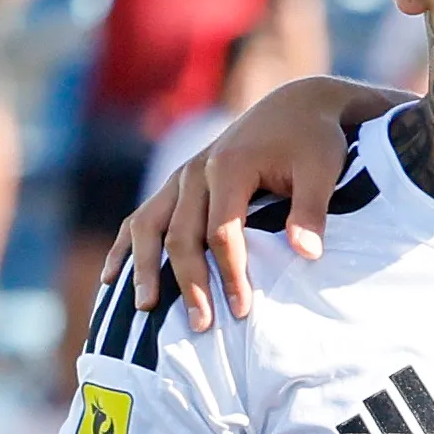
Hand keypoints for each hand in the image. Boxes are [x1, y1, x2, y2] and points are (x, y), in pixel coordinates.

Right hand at [119, 75, 380, 325]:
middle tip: (203, 326)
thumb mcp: (321, 169)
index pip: (222, 231)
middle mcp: (194, 171)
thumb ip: (311, 210)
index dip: (230, 272)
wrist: (294, 107)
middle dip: (189, 282)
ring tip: (144, 309)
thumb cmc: (313, 141)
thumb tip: (306, 254)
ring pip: (148, 225)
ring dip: (143, 267)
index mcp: (227, 167)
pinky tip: (112, 279)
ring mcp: (180, 178)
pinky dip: (124, 247)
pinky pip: (141, 217)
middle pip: (181, 234)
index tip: (242, 310)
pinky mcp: (177, 185)